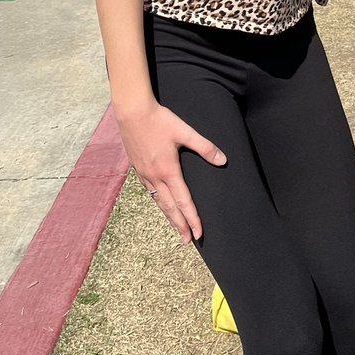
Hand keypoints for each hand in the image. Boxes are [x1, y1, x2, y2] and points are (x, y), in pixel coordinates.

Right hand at [115, 101, 226, 242]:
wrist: (132, 113)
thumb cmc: (160, 120)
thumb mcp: (185, 131)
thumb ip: (204, 147)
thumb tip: (222, 160)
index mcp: (168, 170)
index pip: (183, 201)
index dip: (192, 218)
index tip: (198, 233)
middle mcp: (155, 177)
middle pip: (170, 207)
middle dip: (179, 225)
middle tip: (187, 241)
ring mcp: (144, 174)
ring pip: (158, 201)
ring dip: (168, 216)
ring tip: (176, 227)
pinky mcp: (138, 168)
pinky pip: (150, 192)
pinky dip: (158, 202)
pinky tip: (161, 203)